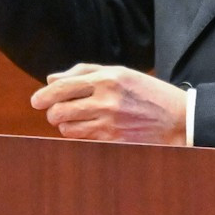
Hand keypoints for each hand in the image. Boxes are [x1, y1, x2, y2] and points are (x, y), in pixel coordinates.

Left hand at [30, 64, 187, 145]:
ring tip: (74, 121)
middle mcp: (106, 100)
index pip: (63, 87)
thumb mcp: (120, 72)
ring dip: (65, 126)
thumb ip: (84, 72)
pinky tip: (87, 130)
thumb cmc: (146, 92)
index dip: (44, 95)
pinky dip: (78, 136)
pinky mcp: (114, 141)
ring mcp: (110, 123)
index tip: (36, 101)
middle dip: (52, 113)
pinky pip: (82, 141)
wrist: (178, 119)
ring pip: (67, 129)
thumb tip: (50, 79)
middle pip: (59, 111)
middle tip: (55, 112)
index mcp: (107, 78)